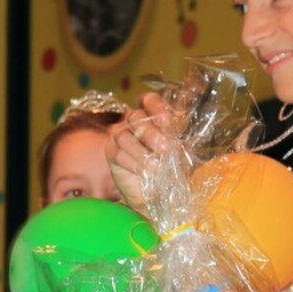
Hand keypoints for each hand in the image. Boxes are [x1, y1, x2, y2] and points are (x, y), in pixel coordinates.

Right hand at [106, 91, 174, 211]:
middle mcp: (134, 121)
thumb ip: (177, 137)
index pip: (150, 100)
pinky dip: (131, 163)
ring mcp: (120, 135)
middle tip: (164, 149)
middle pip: (136, 117)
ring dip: (141, 151)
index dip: (156, 107)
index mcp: (152, 115)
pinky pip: (117, 153)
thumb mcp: (179, 150)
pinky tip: (142, 171)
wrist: (156, 191)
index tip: (165, 121)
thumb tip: (180, 126)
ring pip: (124, 135)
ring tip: (155, 165)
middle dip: (151, 133)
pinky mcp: (111, 152)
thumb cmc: (170, 166)